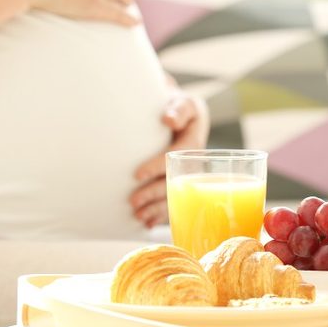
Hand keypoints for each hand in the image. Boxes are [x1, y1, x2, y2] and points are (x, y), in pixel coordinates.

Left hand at [130, 92, 209, 227]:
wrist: (184, 115)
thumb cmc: (180, 107)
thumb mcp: (184, 102)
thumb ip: (179, 109)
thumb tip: (168, 120)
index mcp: (194, 142)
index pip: (175, 157)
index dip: (156, 167)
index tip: (136, 175)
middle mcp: (193, 163)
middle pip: (175, 182)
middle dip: (155, 194)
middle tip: (133, 202)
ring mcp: (188, 176)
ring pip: (176, 196)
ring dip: (157, 209)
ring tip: (138, 216)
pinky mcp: (182, 184)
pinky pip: (175, 202)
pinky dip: (161, 214)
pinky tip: (148, 224)